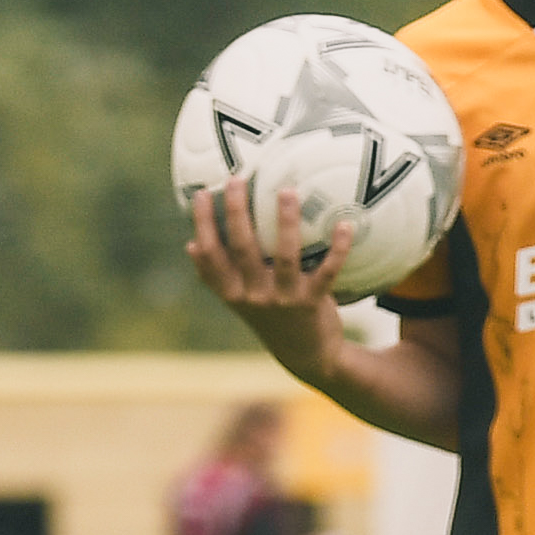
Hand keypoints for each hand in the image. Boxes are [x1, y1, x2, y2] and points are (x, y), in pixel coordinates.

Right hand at [183, 179, 353, 364]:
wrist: (306, 356)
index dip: (204, 224)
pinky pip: (327, 271)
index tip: (203, 193)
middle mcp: (253, 296)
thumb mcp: (238, 300)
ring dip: (286, 221)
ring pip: (285, 255)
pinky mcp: (312, 303)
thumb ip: (217, 276)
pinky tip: (344, 224)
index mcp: (231, 292)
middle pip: (242, 248)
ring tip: (287, 190)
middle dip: (238, 212)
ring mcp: (283, 299)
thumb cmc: (270, 318)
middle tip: (238, 179)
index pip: (210, 254)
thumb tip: (190, 244)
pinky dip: (337, 248)